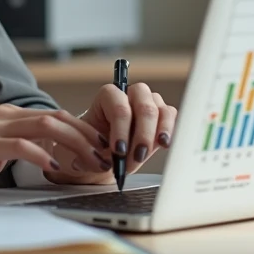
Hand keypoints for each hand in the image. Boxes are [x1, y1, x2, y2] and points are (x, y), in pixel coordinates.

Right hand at [0, 104, 110, 195]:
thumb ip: (16, 150)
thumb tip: (45, 159)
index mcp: (8, 117)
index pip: (55, 117)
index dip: (82, 131)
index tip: (100, 149)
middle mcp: (4, 116)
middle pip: (57, 118)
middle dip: (86, 136)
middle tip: (105, 156)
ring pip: (45, 126)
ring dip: (73, 144)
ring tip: (89, 162)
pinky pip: (20, 145)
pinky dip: (42, 155)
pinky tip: (54, 169)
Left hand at [44, 82, 177, 185]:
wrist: (102, 154)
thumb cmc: (91, 147)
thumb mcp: (83, 149)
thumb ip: (90, 153)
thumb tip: (99, 159)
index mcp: (108, 96)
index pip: (119, 105)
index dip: (121, 128)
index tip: (118, 151)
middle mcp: (130, 94)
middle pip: (143, 105)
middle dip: (141, 134)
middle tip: (135, 157)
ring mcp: (148, 102)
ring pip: (159, 109)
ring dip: (155, 134)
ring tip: (146, 154)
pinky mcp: (161, 115)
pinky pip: (170, 116)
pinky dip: (168, 130)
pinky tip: (162, 145)